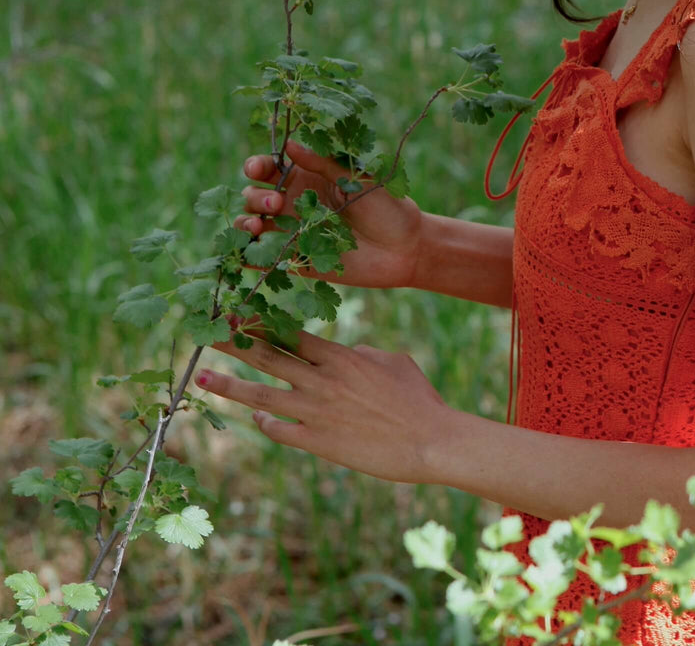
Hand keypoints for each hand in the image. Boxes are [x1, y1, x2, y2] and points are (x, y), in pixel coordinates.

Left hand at [198, 330, 447, 483]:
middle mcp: (321, 381)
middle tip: (207, 333)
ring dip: (229, 385)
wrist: (429, 440)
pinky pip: (280, 430)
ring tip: (201, 376)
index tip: (239, 315)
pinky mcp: (317, 443)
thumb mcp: (392, 361)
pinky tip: (256, 417)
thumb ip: (362, 353)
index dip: (263, 324)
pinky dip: (264, 422)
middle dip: (235, 343)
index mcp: (340, 356)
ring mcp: (316, 412)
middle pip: (268, 358)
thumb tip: (345, 354)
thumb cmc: (418, 398)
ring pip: (261, 395)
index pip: (292, 335)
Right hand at [237, 139, 422, 288]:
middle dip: (256, 197)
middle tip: (278, 203)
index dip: (257, 166)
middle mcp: (294, 204)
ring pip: (251, 226)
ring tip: (258, 225)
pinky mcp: (295, 260)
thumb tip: (288, 144)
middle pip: (254, 196)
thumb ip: (322, 164)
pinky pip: (260, 259)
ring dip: (244, 223)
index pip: (270, 169)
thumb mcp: (355, 179)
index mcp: (307, 178)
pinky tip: (248, 252)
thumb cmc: (385, 206)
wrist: (404, 248)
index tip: (258, 168)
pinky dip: (247, 256)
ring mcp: (292, 232)